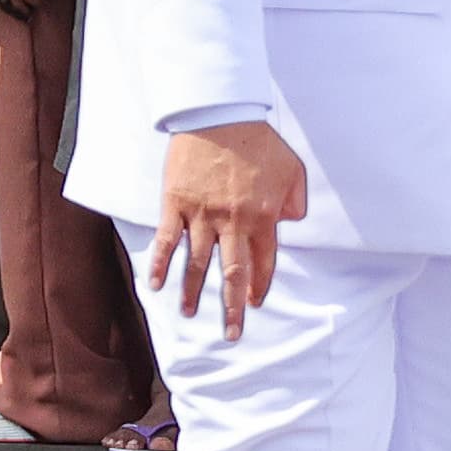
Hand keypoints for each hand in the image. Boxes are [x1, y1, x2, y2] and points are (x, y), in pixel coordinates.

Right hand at [147, 119, 308, 340]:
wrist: (219, 117)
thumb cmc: (258, 142)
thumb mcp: (292, 171)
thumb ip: (294, 203)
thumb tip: (286, 224)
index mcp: (262, 217)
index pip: (262, 262)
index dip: (259, 286)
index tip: (254, 304)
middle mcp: (233, 222)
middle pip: (232, 273)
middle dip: (232, 306)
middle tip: (231, 333)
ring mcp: (202, 215)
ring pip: (197, 262)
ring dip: (193, 291)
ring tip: (189, 314)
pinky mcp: (175, 203)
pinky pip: (168, 240)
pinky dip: (161, 263)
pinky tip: (156, 284)